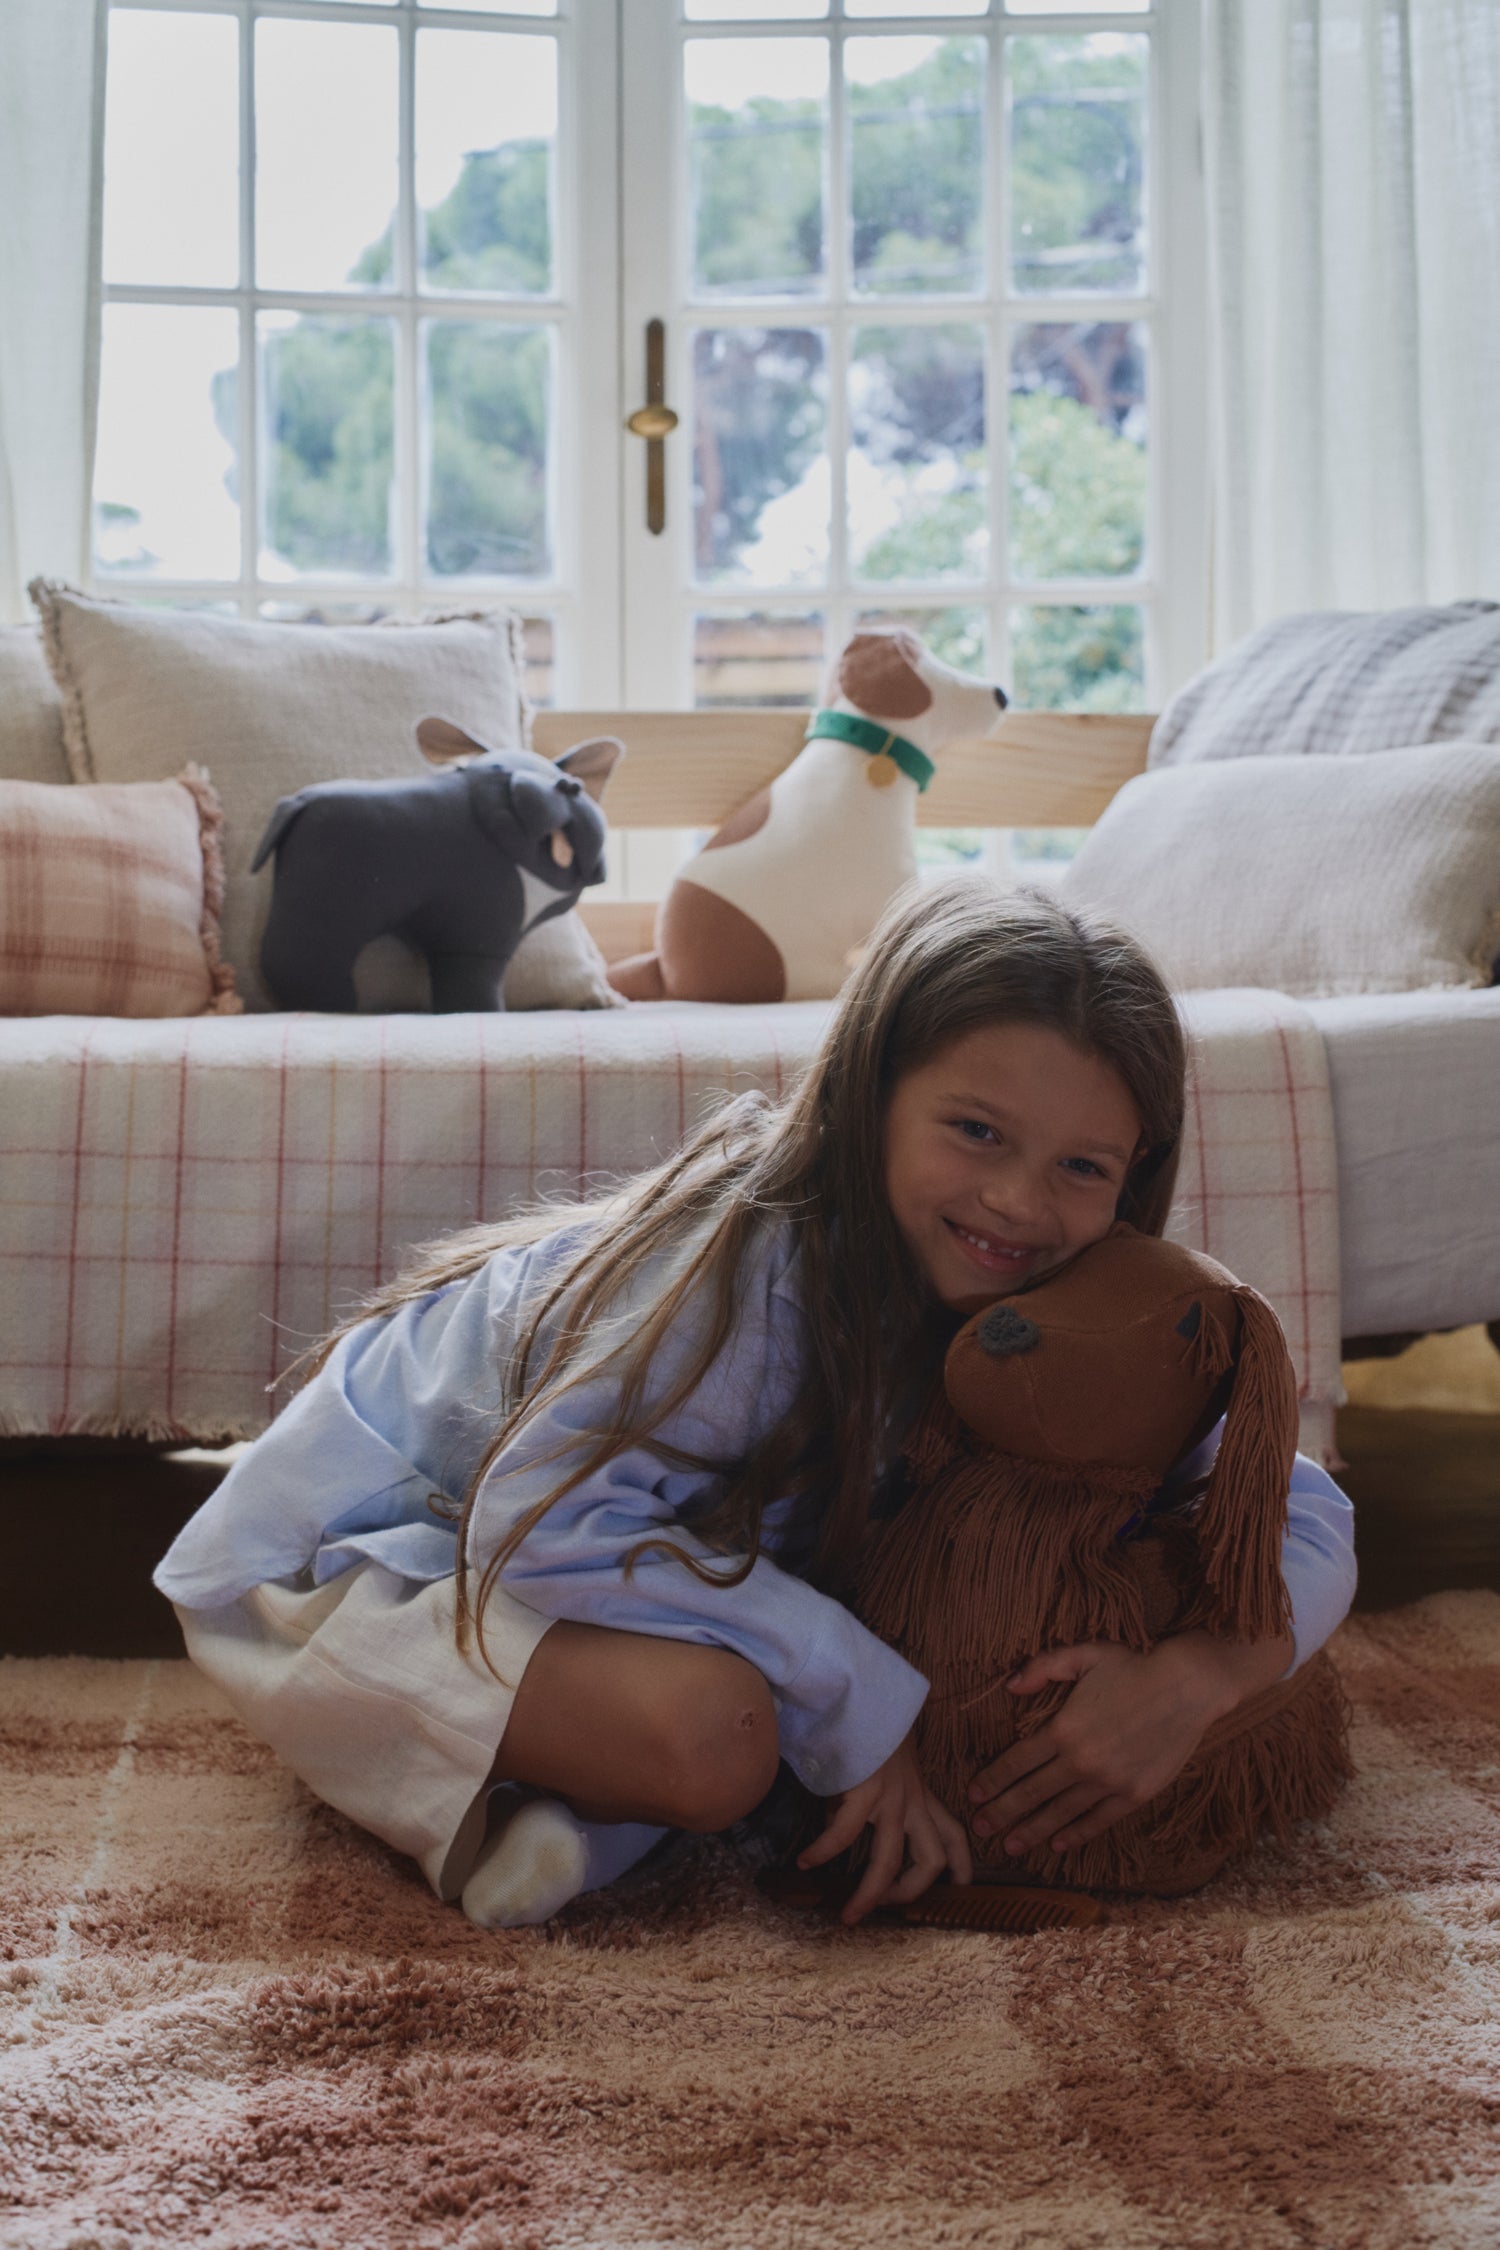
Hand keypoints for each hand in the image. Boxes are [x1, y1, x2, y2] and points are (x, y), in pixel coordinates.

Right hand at [799, 1729, 973, 1925]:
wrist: (860, 1689)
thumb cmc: (868, 1723)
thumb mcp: (883, 1764)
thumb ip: (874, 1794)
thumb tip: (842, 1820)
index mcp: (920, 1792)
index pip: (953, 1833)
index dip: (961, 1865)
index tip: (959, 1889)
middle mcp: (912, 1798)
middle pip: (931, 1860)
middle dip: (910, 1892)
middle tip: (884, 1906)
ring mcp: (891, 1795)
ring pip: (890, 1860)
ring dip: (870, 1894)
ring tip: (848, 1914)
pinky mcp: (866, 1789)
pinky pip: (843, 1833)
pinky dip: (824, 1851)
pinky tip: (806, 1861)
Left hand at [967, 1629, 1294, 1860]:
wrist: (1188, 1686)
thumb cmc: (1133, 1666)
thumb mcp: (1083, 1655)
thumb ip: (1042, 1668)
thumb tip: (1009, 1686)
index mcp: (1063, 1728)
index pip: (1017, 1762)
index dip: (992, 1780)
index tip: (973, 1795)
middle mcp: (1082, 1760)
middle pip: (1031, 1793)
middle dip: (1001, 1813)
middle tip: (979, 1831)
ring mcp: (1109, 1781)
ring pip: (1061, 1813)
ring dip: (1033, 1831)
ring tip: (1010, 1847)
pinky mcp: (1135, 1794)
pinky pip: (1098, 1820)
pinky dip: (1077, 1834)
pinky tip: (1058, 1845)